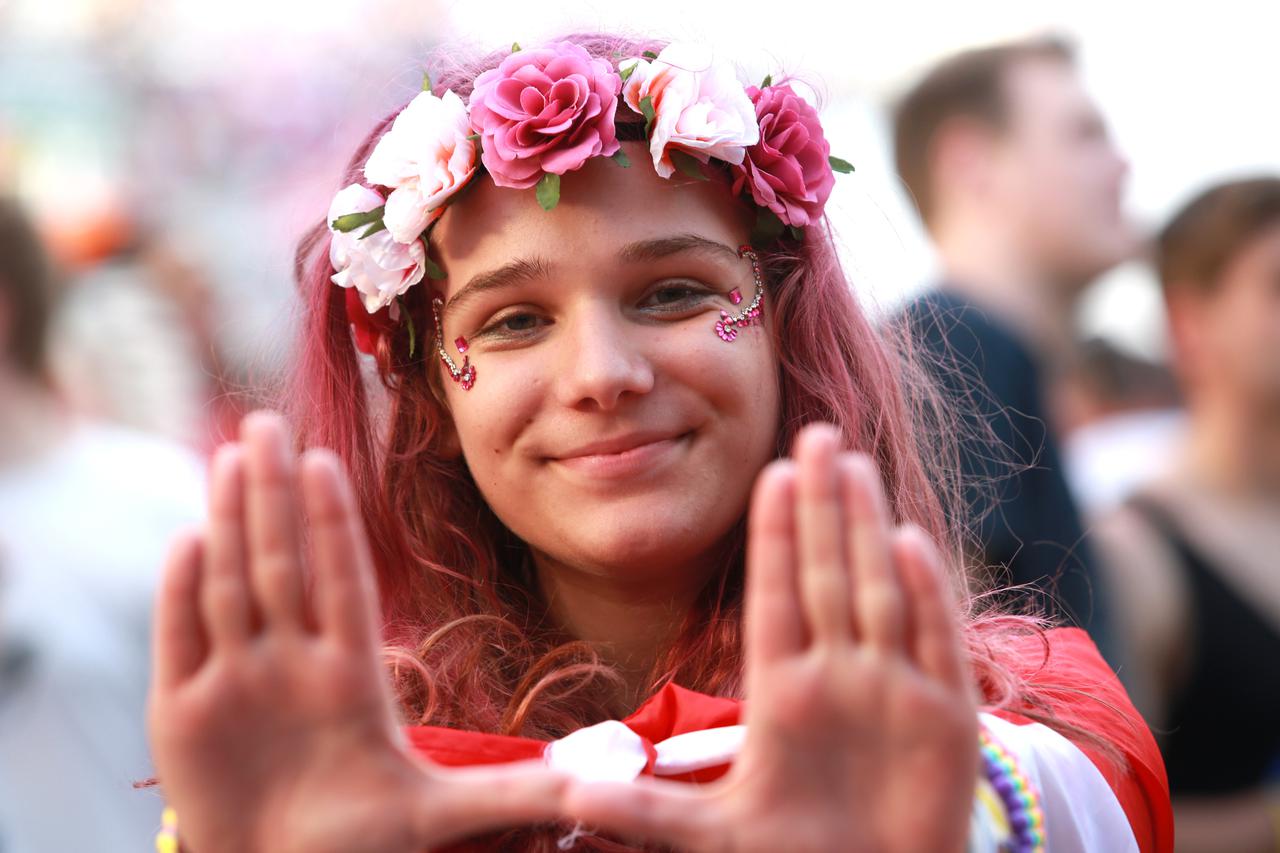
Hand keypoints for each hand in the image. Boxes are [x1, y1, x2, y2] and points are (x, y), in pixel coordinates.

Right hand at [146, 411, 567, 852]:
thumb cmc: (360, 845)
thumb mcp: (443, 816)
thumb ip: (515, 794)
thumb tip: (601, 783)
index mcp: (351, 678)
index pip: (344, 584)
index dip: (333, 525)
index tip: (330, 460)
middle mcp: (290, 664)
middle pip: (281, 565)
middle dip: (274, 495)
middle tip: (267, 421)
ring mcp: (235, 682)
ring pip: (231, 585)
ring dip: (228, 521)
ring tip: (233, 457)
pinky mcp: (181, 713)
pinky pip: (180, 638)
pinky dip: (178, 591)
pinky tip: (187, 536)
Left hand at [563, 424, 978, 851]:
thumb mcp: (715, 838)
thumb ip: (649, 812)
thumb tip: (569, 793)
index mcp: (783, 693)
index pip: (777, 596)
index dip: (775, 536)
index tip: (768, 473)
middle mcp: (840, 677)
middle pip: (827, 575)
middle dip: (820, 506)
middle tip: (813, 434)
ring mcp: (894, 691)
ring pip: (877, 591)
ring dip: (865, 528)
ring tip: (850, 465)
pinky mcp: (945, 719)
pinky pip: (933, 644)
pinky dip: (926, 596)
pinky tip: (909, 540)